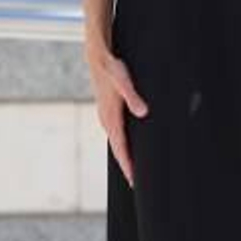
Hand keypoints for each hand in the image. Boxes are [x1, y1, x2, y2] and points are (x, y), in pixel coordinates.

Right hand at [86, 42, 148, 185]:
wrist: (97, 56)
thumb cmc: (112, 67)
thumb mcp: (123, 79)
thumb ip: (133, 96)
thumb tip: (143, 112)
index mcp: (110, 118)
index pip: (120, 149)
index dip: (128, 166)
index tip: (134, 181)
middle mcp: (106, 121)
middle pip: (118, 150)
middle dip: (127, 167)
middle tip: (137, 184)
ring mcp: (106, 117)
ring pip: (117, 143)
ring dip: (124, 157)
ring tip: (134, 171)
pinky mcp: (108, 111)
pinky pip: (116, 135)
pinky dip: (122, 146)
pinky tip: (129, 147)